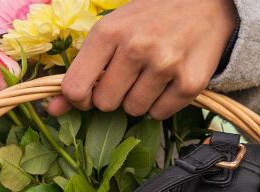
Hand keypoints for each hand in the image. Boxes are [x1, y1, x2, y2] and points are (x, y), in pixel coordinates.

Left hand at [47, 0, 235, 119]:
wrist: (207, 4)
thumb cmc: (149, 19)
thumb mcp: (111, 33)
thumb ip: (81, 71)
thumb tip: (52, 110)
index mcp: (109, 32)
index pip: (75, 88)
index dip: (80, 98)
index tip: (91, 91)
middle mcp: (136, 47)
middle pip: (105, 104)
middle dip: (114, 95)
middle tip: (129, 75)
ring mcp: (165, 65)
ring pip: (133, 110)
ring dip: (139, 99)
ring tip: (151, 74)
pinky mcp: (190, 83)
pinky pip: (160, 113)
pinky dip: (162, 103)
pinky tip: (169, 80)